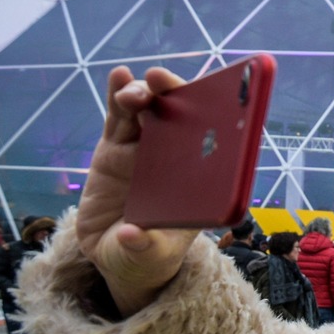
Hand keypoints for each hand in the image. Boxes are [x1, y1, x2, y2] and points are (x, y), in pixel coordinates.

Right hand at [77, 66, 198, 316]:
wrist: (117, 254)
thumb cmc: (147, 256)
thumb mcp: (148, 258)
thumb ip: (144, 248)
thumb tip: (131, 235)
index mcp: (199, 180)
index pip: (216, 142)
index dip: (218, 116)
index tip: (213, 96)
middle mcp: (177, 158)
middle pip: (181, 116)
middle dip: (175, 93)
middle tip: (161, 80)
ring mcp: (146, 149)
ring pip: (148, 111)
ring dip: (143, 93)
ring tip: (134, 90)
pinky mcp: (116, 148)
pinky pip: (119, 117)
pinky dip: (118, 93)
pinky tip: (118, 76)